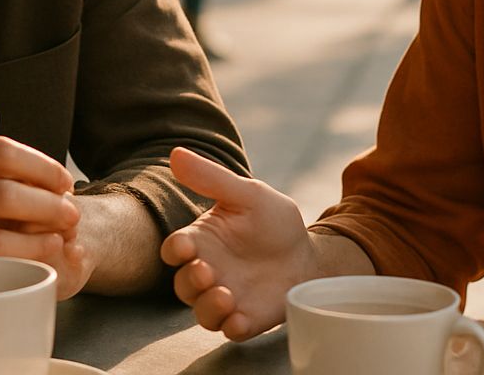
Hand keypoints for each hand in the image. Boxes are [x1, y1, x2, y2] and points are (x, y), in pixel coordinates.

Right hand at [159, 147, 320, 340]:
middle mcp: (209, 272)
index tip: (185, 247)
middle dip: (190, 282)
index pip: (175, 250)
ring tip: (226, 296)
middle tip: (208, 272)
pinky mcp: (247, 318)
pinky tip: (240, 318)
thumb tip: (176, 152)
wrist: (308, 254)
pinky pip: (229, 330)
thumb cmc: (273, 221)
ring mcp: (226, 297)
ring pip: (201, 312)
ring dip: (207, 308)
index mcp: (203, 241)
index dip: (175, 250)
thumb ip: (212, 178)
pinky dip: (231, 327)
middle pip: (182, 285)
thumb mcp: (247, 195)